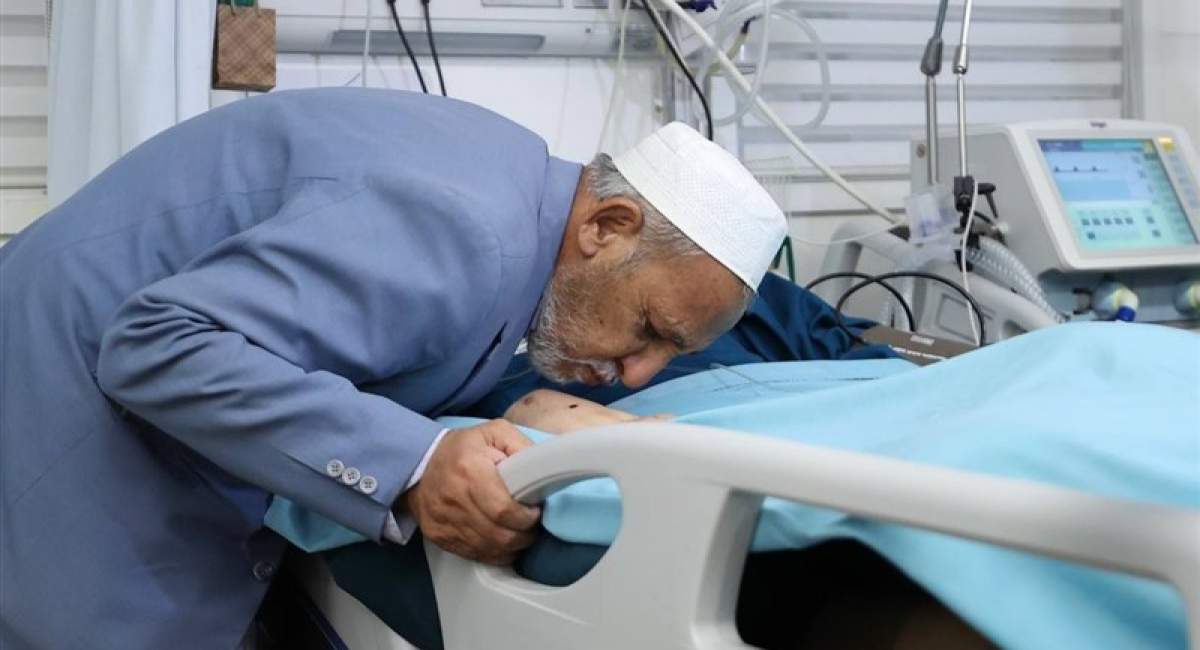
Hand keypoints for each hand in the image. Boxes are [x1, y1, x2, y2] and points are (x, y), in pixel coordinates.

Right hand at [402, 420, 540, 564]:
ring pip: (490, 549)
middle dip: (525, 534)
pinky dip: (497, 553)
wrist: (419, 465)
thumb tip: (544, 467)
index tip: (535, 510)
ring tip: (521, 531)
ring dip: (513, 546)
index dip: (526, 517)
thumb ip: (520, 446)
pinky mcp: (441, 538)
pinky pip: (477, 556)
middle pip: (500, 535)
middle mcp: (454, 499)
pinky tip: (505, 541)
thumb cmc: (462, 449)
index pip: (504, 509)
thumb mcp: (494, 432)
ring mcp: (445, 522)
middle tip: (532, 523)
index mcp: (470, 470)